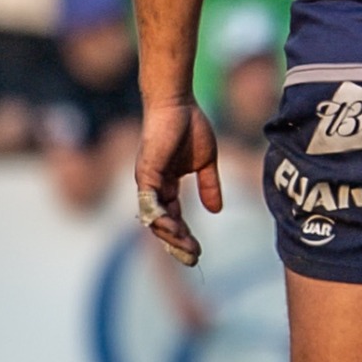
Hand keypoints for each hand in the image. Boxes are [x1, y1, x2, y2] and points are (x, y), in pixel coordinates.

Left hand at [134, 99, 221, 265]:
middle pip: (162, 225)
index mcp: (167, 186)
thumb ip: (209, 185)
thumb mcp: (206, 162)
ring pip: (153, 218)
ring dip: (169, 235)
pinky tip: (172, 229)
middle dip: (177, 243)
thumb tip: (216, 210)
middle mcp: (154, 187)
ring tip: (186, 247)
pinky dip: (158, 217)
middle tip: (193, 258)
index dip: (185, 236)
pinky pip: (149, 201)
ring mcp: (147, 181)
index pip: (174, 218)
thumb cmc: (190, 126)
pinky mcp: (145, 173)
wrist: (178, 103)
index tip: (198, 253)